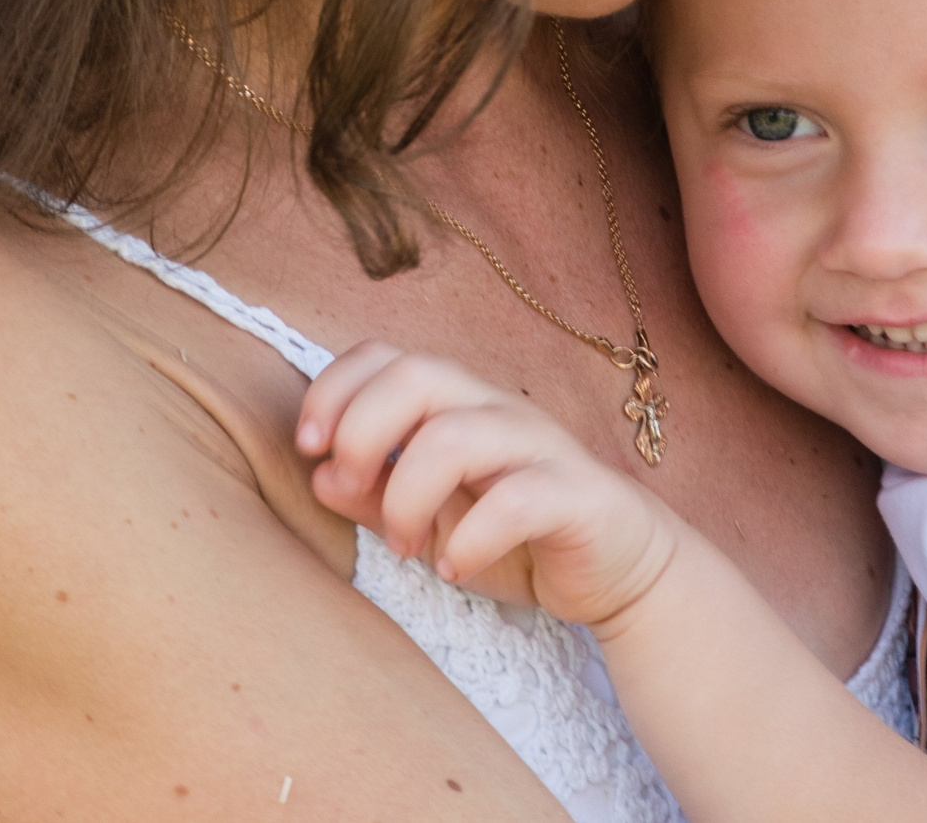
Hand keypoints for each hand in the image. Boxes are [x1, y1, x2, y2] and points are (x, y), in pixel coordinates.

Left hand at [298, 341, 683, 629]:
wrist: (618, 570)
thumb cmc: (514, 538)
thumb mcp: (429, 521)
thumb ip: (373, 496)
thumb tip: (320, 473)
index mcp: (456, 403)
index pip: (385, 356)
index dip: (334, 389)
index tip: (308, 448)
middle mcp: (496, 409)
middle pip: (418, 375)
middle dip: (364, 431)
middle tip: (354, 490)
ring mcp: (539, 446)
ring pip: (457, 435)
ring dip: (409, 497)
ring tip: (407, 546)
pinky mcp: (576, 494)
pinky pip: (517, 500)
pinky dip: (472, 538)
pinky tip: (456, 568)